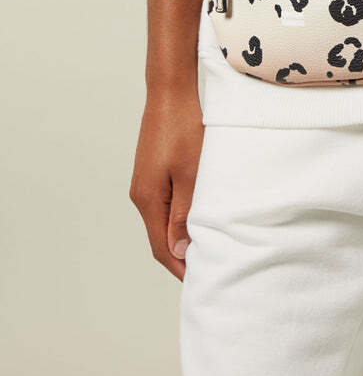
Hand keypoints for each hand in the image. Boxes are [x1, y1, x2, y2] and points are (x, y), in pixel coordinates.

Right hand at [130, 87, 203, 279]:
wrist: (171, 93)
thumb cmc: (184, 129)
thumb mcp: (191, 175)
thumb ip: (185, 214)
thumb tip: (180, 251)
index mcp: (148, 199)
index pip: (161, 248)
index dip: (180, 268)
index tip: (201, 281)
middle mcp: (142, 194)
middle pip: (159, 237)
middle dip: (181, 257)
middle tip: (208, 269)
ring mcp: (146, 182)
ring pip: (162, 220)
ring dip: (181, 237)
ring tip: (207, 248)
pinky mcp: (153, 172)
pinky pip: (165, 204)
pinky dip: (179, 218)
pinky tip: (198, 218)